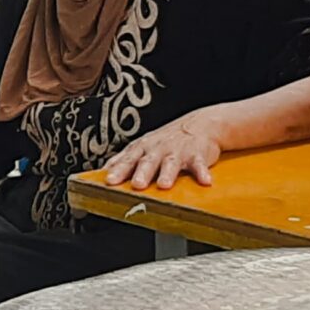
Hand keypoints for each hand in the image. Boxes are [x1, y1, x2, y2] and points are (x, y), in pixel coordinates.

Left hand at [105, 112, 226, 190]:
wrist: (201, 124)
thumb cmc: (168, 140)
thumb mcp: (144, 146)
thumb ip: (125, 159)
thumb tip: (105, 170)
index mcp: (143, 149)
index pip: (127, 160)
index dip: (118, 170)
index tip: (109, 180)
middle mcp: (158, 150)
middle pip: (148, 161)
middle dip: (141, 173)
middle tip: (137, 185)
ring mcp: (177, 152)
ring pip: (171, 163)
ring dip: (167, 174)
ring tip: (164, 185)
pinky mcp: (197, 155)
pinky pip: (199, 165)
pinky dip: (202, 173)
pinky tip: (204, 182)